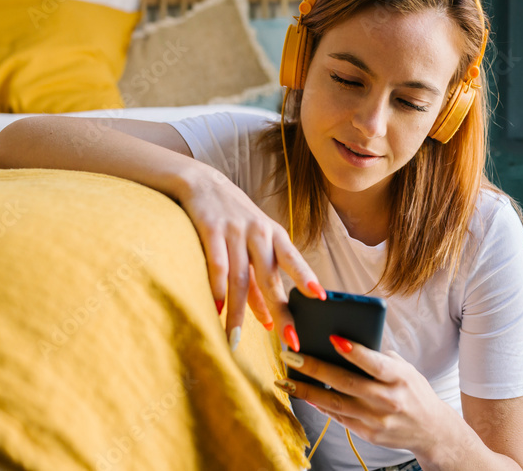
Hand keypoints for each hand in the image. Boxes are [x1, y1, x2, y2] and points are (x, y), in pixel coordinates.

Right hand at [174, 159, 324, 348]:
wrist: (202, 183)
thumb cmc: (234, 220)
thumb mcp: (252, 246)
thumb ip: (259, 284)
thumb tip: (268, 322)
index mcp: (274, 235)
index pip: (293, 259)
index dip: (306, 277)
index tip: (320, 297)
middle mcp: (258, 232)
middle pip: (270, 276)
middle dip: (280, 310)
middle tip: (288, 339)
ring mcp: (235, 230)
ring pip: (241, 277)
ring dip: (239, 311)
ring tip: (236, 338)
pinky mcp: (210, 228)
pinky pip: (216, 263)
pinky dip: (216, 288)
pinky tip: (216, 308)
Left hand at [275, 336, 455, 456]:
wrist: (431, 430)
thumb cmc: (413, 391)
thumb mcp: (404, 369)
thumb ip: (379, 358)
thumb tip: (344, 343)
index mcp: (399, 378)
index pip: (374, 363)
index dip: (354, 351)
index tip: (332, 337)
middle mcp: (388, 400)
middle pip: (346, 383)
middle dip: (316, 368)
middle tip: (292, 356)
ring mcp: (377, 419)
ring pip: (335, 403)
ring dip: (307, 391)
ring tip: (286, 379)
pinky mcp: (368, 433)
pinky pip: (338, 417)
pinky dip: (319, 405)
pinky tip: (304, 394)